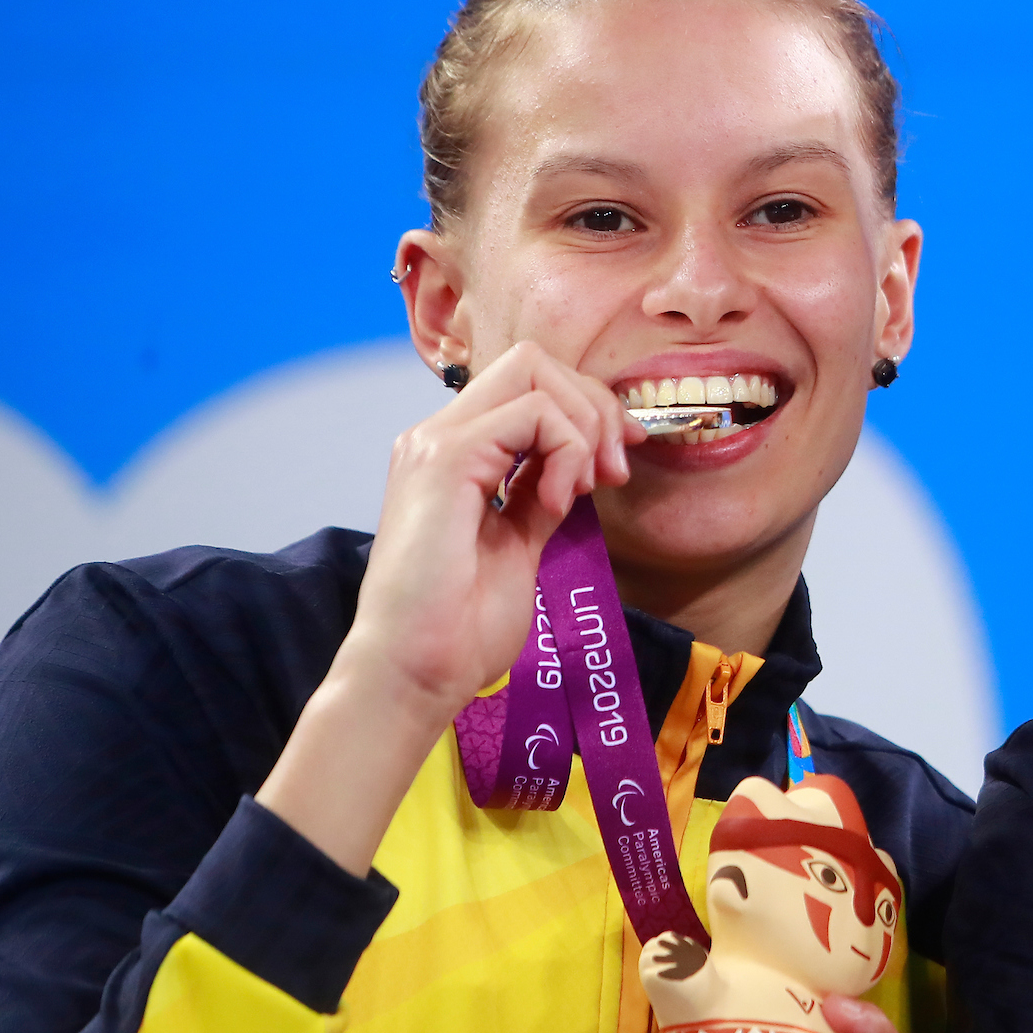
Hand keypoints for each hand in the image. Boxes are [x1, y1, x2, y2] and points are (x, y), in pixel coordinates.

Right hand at [257, 342, 637, 875]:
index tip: (616, 463)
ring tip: (579, 493)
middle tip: (611, 472)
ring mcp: (437, 443)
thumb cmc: (460, 625)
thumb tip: (580, 465)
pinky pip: (532, 416)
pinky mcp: (446, 461)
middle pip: (535, 361)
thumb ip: (541, 494)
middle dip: (594, 406)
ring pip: (534, 373)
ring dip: (583, 428)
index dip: (586, 410)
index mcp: (455, 453)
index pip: (529, 383)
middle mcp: (439, 436)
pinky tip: (554, 504)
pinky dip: (565, 452)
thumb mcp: (520, 542)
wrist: (416, 671)